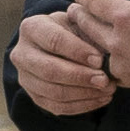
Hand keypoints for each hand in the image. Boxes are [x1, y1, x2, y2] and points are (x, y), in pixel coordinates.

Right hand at [10, 1, 113, 116]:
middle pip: (50, 70)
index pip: (53, 41)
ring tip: (108, 90)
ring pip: (54, 92)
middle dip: (80, 77)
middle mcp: (21, 54)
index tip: (99, 60)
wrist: (61, 45)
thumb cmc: (73, 30)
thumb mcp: (79, 23)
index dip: (77, 51)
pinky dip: (82, 105)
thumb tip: (103, 57)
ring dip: (84, 93)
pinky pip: (58, 107)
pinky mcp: (34, 97)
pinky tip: (102, 99)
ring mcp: (25, 78)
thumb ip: (89, 34)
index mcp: (31, 28)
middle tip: (104, 80)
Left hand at [65, 0, 129, 98]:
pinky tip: (98, 60)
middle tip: (72, 10)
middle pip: (86, 26)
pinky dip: (98, 65)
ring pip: (92, 51)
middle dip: (78, 15)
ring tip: (81, 34)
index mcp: (127, 15)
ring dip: (84, 40)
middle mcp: (118, 41)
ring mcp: (123, 63)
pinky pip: (106, 72)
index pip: (92, 1)